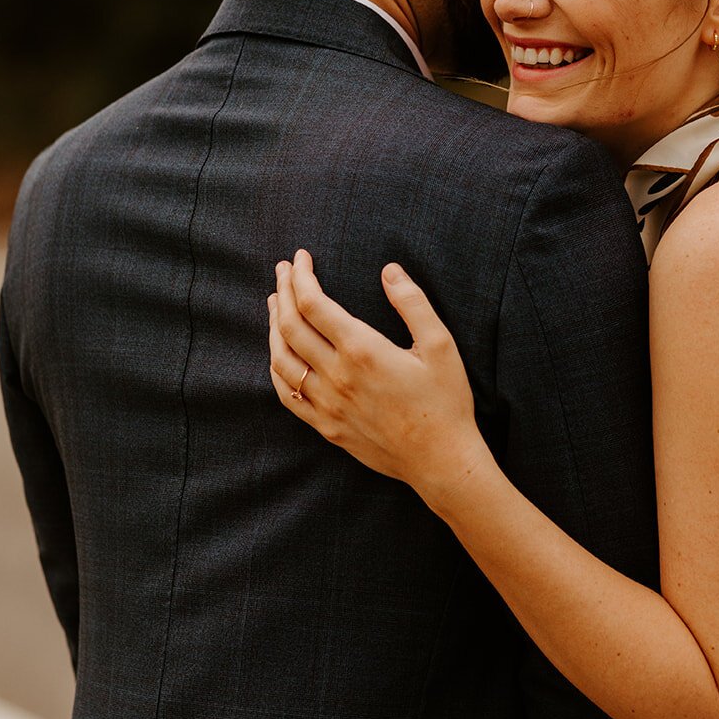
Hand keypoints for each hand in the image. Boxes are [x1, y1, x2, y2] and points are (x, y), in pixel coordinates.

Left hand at [268, 252, 492, 508]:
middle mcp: (336, 376)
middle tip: (283, 271)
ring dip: (273, 326)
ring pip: (281, 360)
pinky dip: (276, 367)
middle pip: (291, 326)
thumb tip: (389, 270)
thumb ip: (413, 303)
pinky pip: (287, 395)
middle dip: (284, 292)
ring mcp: (327, 404)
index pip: (314, 304)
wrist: (441, 460)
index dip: (301, 277)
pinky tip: (278, 354)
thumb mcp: (440, 346)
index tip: (300, 258)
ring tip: (276, 304)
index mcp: (362, 351)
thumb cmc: (445, 402)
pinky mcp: (326, 427)